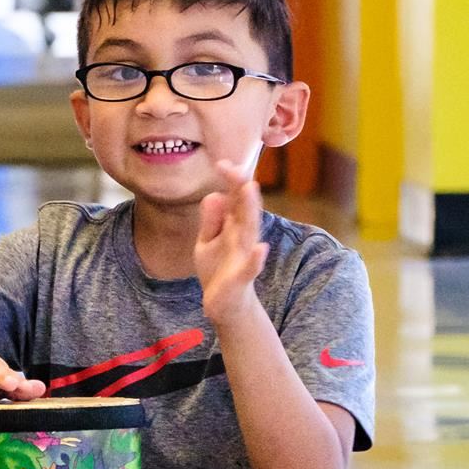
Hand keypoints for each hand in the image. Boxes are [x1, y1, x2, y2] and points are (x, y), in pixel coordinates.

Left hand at [195, 159, 269, 325]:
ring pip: (249, 231)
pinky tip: (261, 248)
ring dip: (251, 210)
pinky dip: (256, 258)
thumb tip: (214, 194)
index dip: (231, 181)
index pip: (235, 199)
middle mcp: (242, 237)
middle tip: (239, 168)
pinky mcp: (241, 277)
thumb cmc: (218, 268)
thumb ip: (211, 220)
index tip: (223, 163)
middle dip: (242, 189)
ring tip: (251, 189)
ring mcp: (244, 256)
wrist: (224, 304)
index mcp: (233, 226)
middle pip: (245, 210)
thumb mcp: (207, 241)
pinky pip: (250, 267)